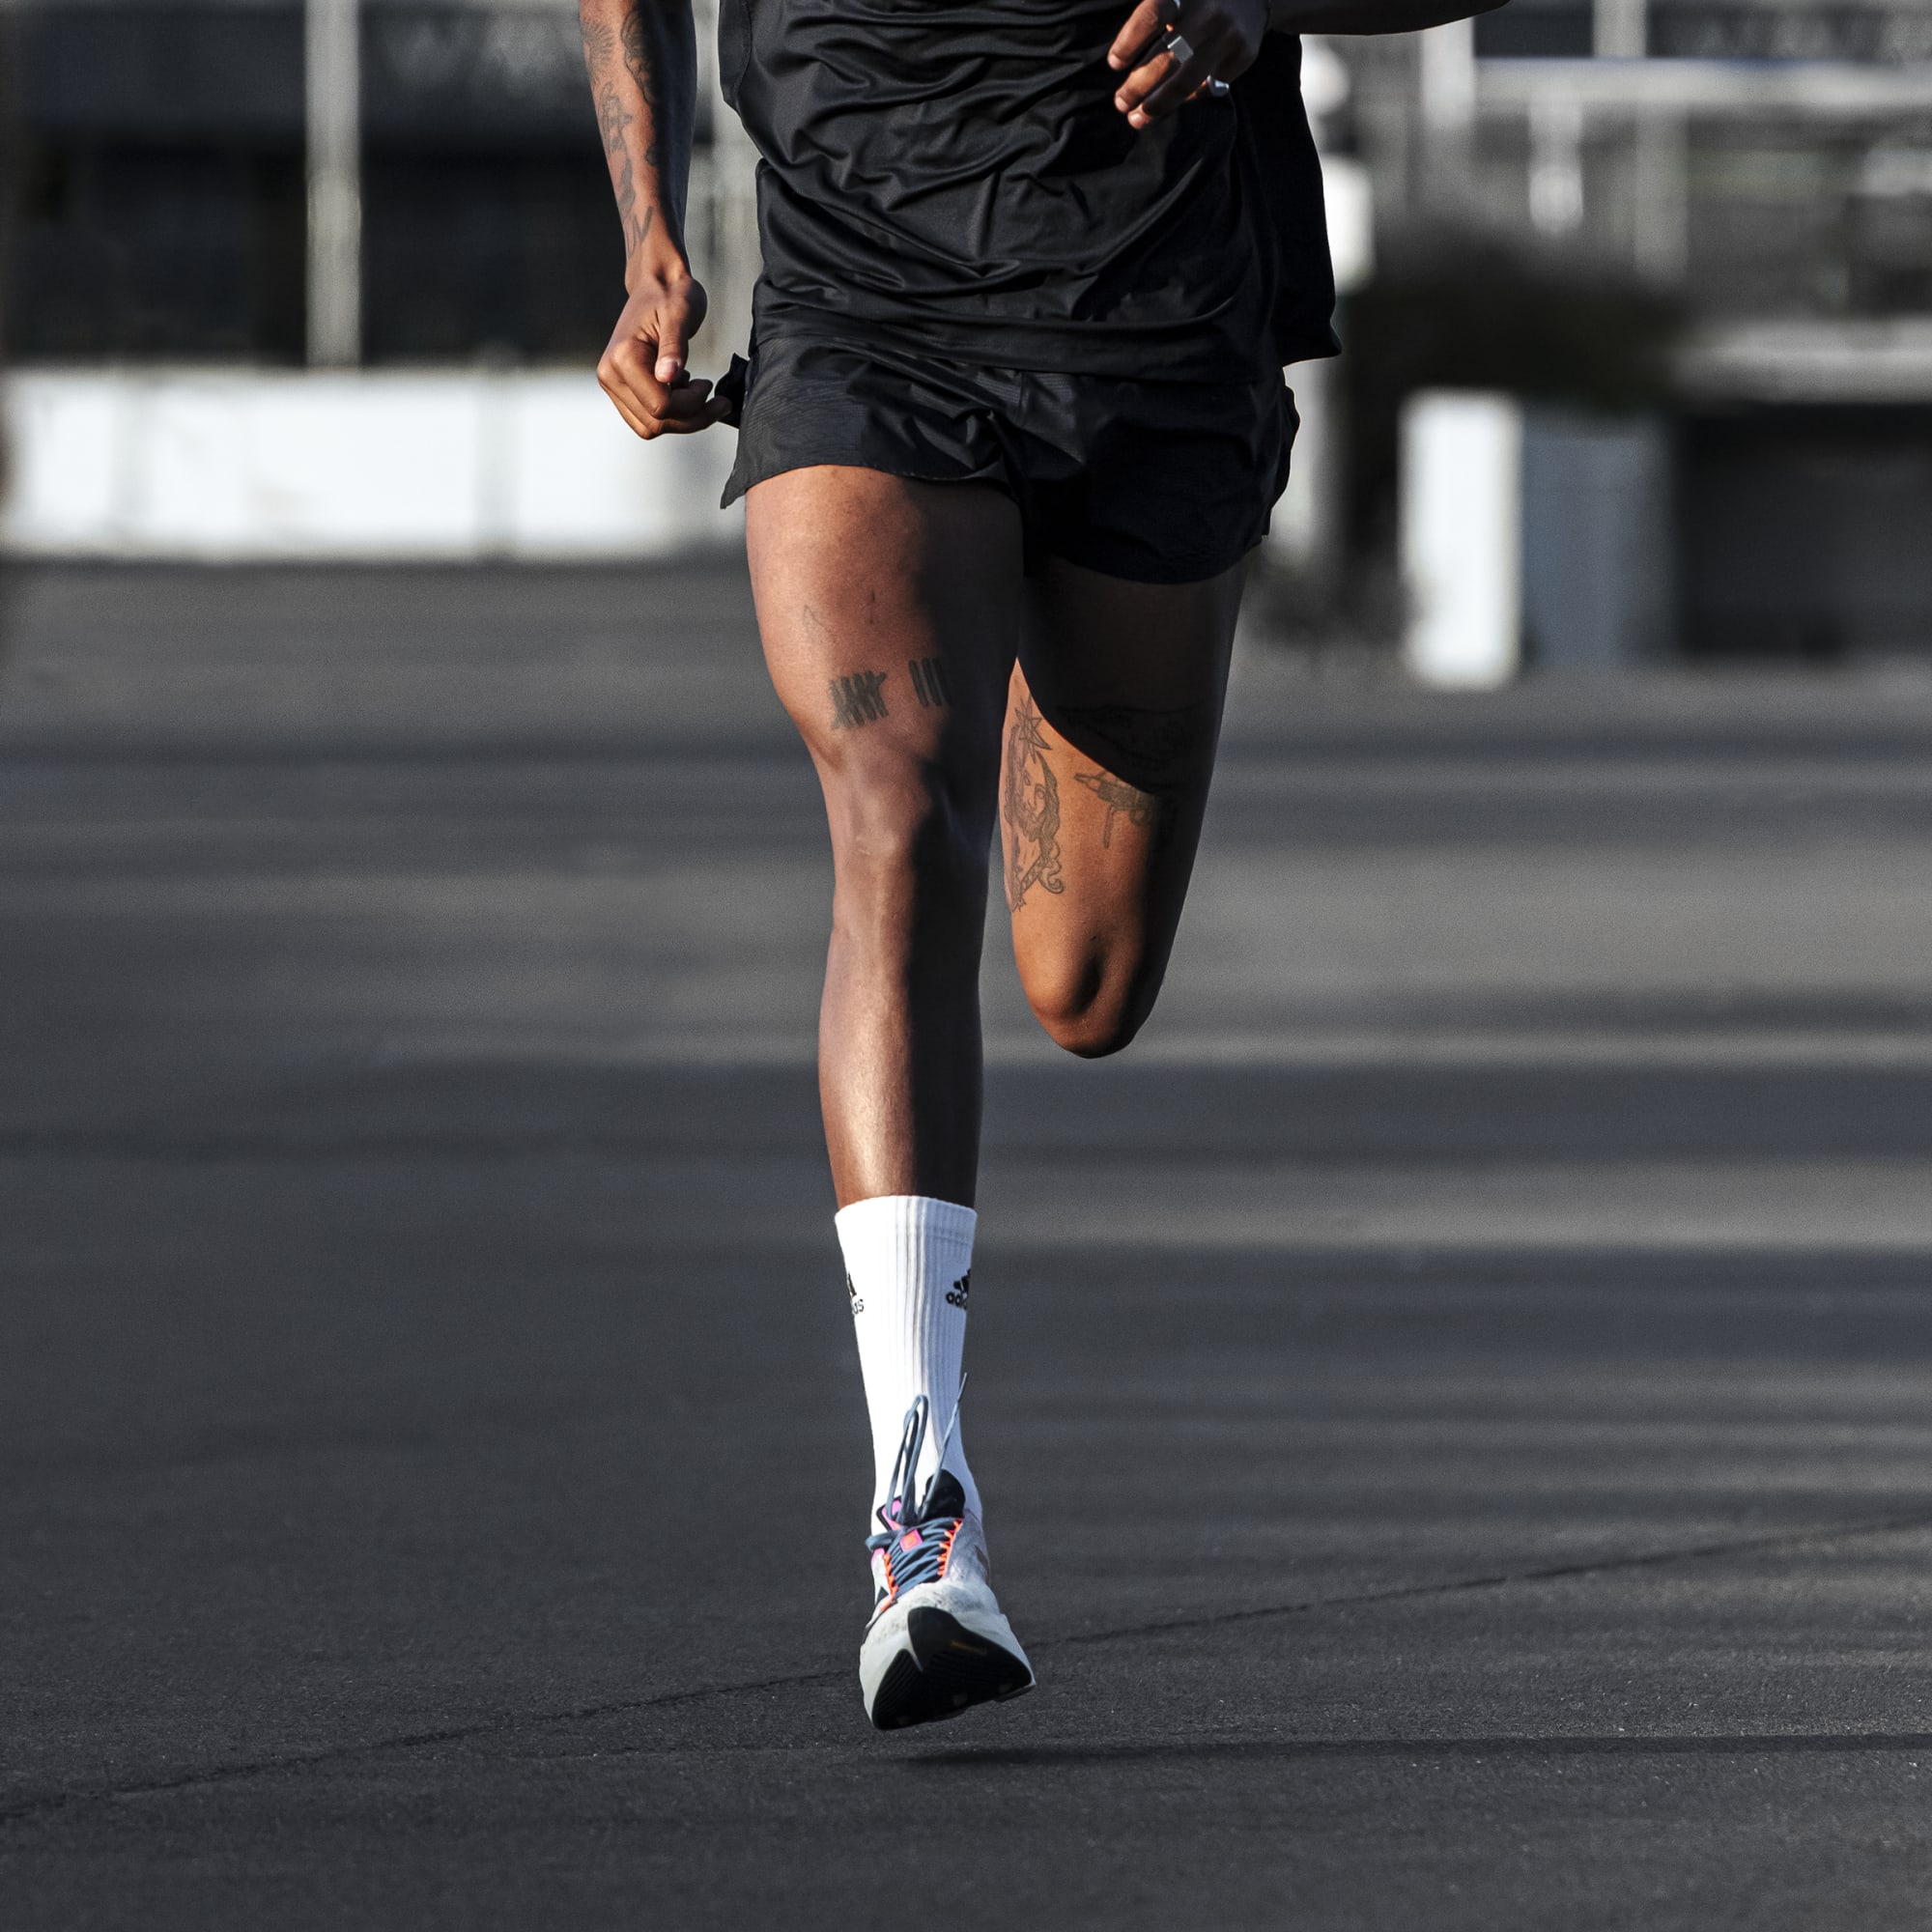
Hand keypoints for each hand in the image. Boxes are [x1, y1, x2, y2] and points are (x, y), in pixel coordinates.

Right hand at [596, 269, 732, 440]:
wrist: (656, 284)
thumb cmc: (671, 294)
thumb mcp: (680, 315)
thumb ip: (674, 347)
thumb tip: (668, 377)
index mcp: (621, 358)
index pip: (660, 406)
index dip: (691, 404)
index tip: (710, 384)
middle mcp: (610, 375)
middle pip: (655, 423)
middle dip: (692, 417)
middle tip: (719, 400)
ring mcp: (613, 384)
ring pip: (651, 427)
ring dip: (683, 419)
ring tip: (700, 390)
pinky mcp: (622, 389)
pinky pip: (648, 418)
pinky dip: (672, 413)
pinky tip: (685, 388)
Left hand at [1108, 0, 1267, 128]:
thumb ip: (1154, 14)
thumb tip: (1121, 59)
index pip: (1150, 17)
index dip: (1129, 43)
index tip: (1114, 64)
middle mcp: (1208, 12)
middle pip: (1165, 57)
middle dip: (1137, 86)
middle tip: (1120, 103)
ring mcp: (1228, 35)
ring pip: (1185, 80)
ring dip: (1157, 104)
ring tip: (1137, 118)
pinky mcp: (1243, 54)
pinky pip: (1208, 86)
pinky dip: (1186, 98)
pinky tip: (1171, 103)